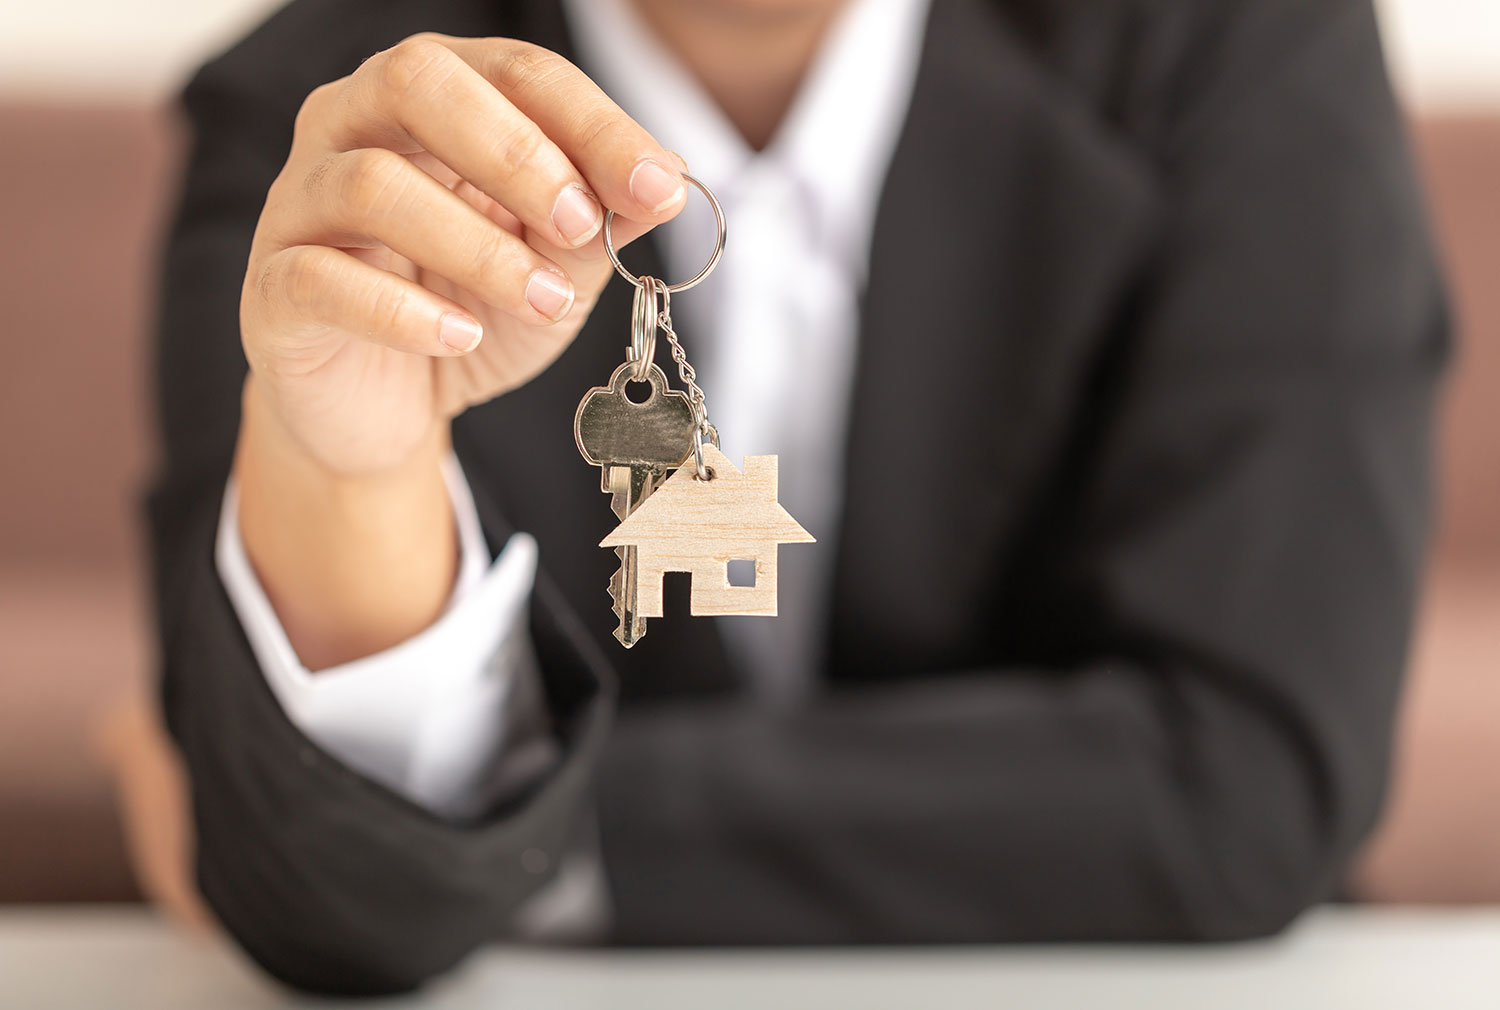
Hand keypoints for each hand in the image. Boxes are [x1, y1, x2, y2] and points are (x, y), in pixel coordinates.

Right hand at [233, 35, 686, 666]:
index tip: (656, 185)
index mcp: (434, 99)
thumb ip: (601, 220)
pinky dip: (403, 312)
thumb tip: (665, 180)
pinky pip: (321, 277)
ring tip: (542, 301)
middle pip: (417, 81)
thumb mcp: (556, 266)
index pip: (515, 72)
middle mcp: (353, 124)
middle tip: (580, 225)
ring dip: (476, 246)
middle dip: (515, 152)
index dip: (592, 123)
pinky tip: (459, 337)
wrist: (390, 408)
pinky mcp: (273, 286)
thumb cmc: (470, 312)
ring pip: (370, 183)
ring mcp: (302, 201)